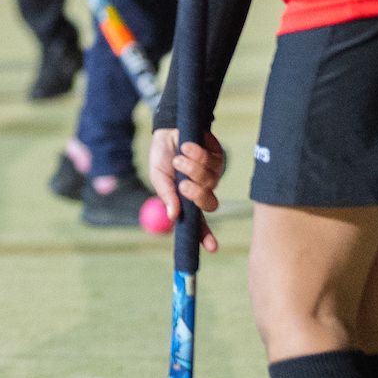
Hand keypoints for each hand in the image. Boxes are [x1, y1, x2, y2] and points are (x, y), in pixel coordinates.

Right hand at [146, 127, 224, 252]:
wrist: (169, 128)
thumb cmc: (162, 156)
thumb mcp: (158, 176)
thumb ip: (166, 195)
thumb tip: (174, 217)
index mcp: (187, 200)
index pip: (199, 222)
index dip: (206, 236)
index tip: (212, 248)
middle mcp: (203, 190)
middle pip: (210, 204)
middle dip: (197, 195)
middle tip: (183, 185)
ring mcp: (212, 174)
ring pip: (210, 181)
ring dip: (192, 168)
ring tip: (179, 157)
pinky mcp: (218, 157)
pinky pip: (213, 161)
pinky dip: (197, 154)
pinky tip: (188, 146)